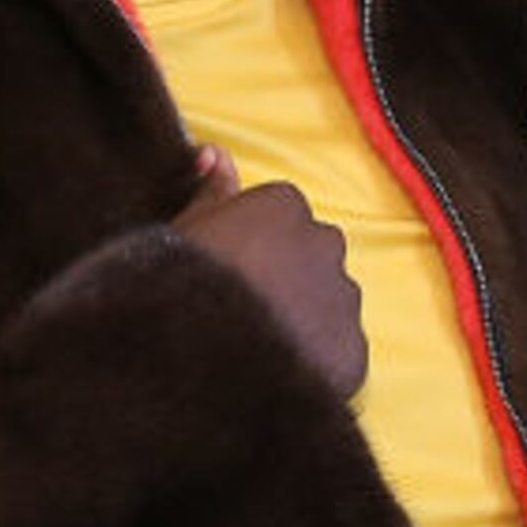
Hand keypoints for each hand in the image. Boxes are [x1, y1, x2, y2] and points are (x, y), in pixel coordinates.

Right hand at [171, 147, 366, 395]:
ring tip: (258, 347)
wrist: (191, 369)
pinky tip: (274, 375)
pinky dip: (315, 360)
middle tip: (242, 309)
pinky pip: (337, 350)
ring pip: (329, 300)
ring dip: (303, 316)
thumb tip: (215, 151)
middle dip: (287, 274)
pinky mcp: (352, 351)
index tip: (224, 269)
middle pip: (310, 254)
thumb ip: (208, 191)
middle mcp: (326, 243)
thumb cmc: (174, 290)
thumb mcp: (178, 232)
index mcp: (282, 206)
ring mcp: (343, 298)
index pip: (278, 213)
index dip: (249, 242)